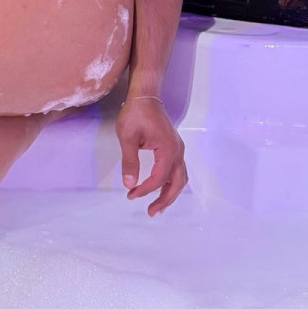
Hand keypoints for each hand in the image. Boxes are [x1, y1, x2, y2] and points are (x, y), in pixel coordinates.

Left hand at [115, 97, 187, 216]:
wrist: (145, 96)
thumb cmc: (135, 114)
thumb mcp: (127, 137)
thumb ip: (129, 161)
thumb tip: (129, 184)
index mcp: (168, 149)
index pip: (159, 177)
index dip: (146, 189)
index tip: (131, 194)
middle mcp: (178, 151)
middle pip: (177, 182)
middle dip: (165, 200)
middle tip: (151, 212)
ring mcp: (178, 149)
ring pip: (180, 177)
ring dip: (170, 193)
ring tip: (157, 206)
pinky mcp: (173, 147)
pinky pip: (177, 170)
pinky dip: (170, 183)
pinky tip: (160, 188)